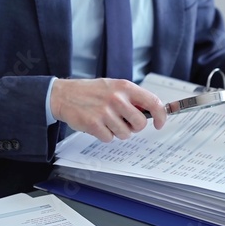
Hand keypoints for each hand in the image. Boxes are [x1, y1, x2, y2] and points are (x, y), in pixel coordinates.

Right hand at [50, 78, 166, 141]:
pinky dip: (105, 135)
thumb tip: (150, 113)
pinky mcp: (94, 124)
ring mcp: (105, 112)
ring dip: (117, 132)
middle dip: (134, 127)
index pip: (153, 102)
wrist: (64, 95)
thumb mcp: (113, 87)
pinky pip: (109, 139)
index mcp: (124, 87)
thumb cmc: (91, 92)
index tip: (160, 124)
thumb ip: (131, 98)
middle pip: (140, 124)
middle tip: (124, 122)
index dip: (161, 116)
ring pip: (125, 134)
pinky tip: (97, 125)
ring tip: (107, 121)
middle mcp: (117, 98)